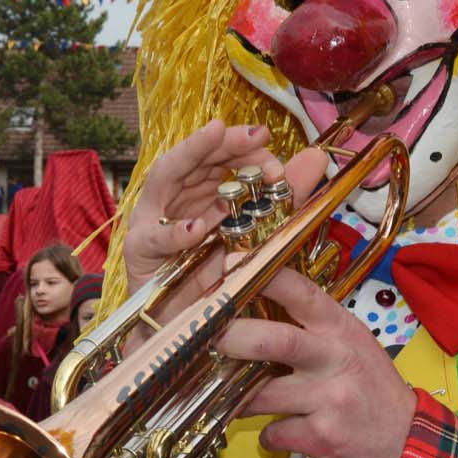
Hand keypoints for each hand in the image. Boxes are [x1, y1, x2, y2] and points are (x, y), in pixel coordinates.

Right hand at [123, 120, 328, 314]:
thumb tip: (317, 157)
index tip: (268, 140)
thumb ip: (283, 195)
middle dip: (220, 141)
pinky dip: (174, 233)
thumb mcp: (257, 231)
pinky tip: (197, 229)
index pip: (215, 153)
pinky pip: (154, 239)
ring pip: (164, 180)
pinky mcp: (140, 252)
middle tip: (253, 133)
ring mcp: (151, 220)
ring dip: (191, 159)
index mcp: (196, 188)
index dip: (240, 143)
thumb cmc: (215, 273)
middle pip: (191, 156)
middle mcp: (171, 197)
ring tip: (216, 139)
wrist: (185, 324)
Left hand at [220, 269, 414, 457]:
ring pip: (261, 394)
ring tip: (233, 393)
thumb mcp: (354, 344)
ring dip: (239, 396)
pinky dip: (268, 434)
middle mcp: (336, 359)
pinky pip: (273, 433)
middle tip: (205, 337)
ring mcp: (329, 399)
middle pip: (274, 341)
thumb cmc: (372, 388)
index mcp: (341, 329)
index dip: (261, 275)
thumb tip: (254, 306)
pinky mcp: (322, 437)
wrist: (409, 444)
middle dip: (232, 337)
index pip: (300, 291)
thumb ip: (313, 327)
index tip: (230, 265)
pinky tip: (280, 431)